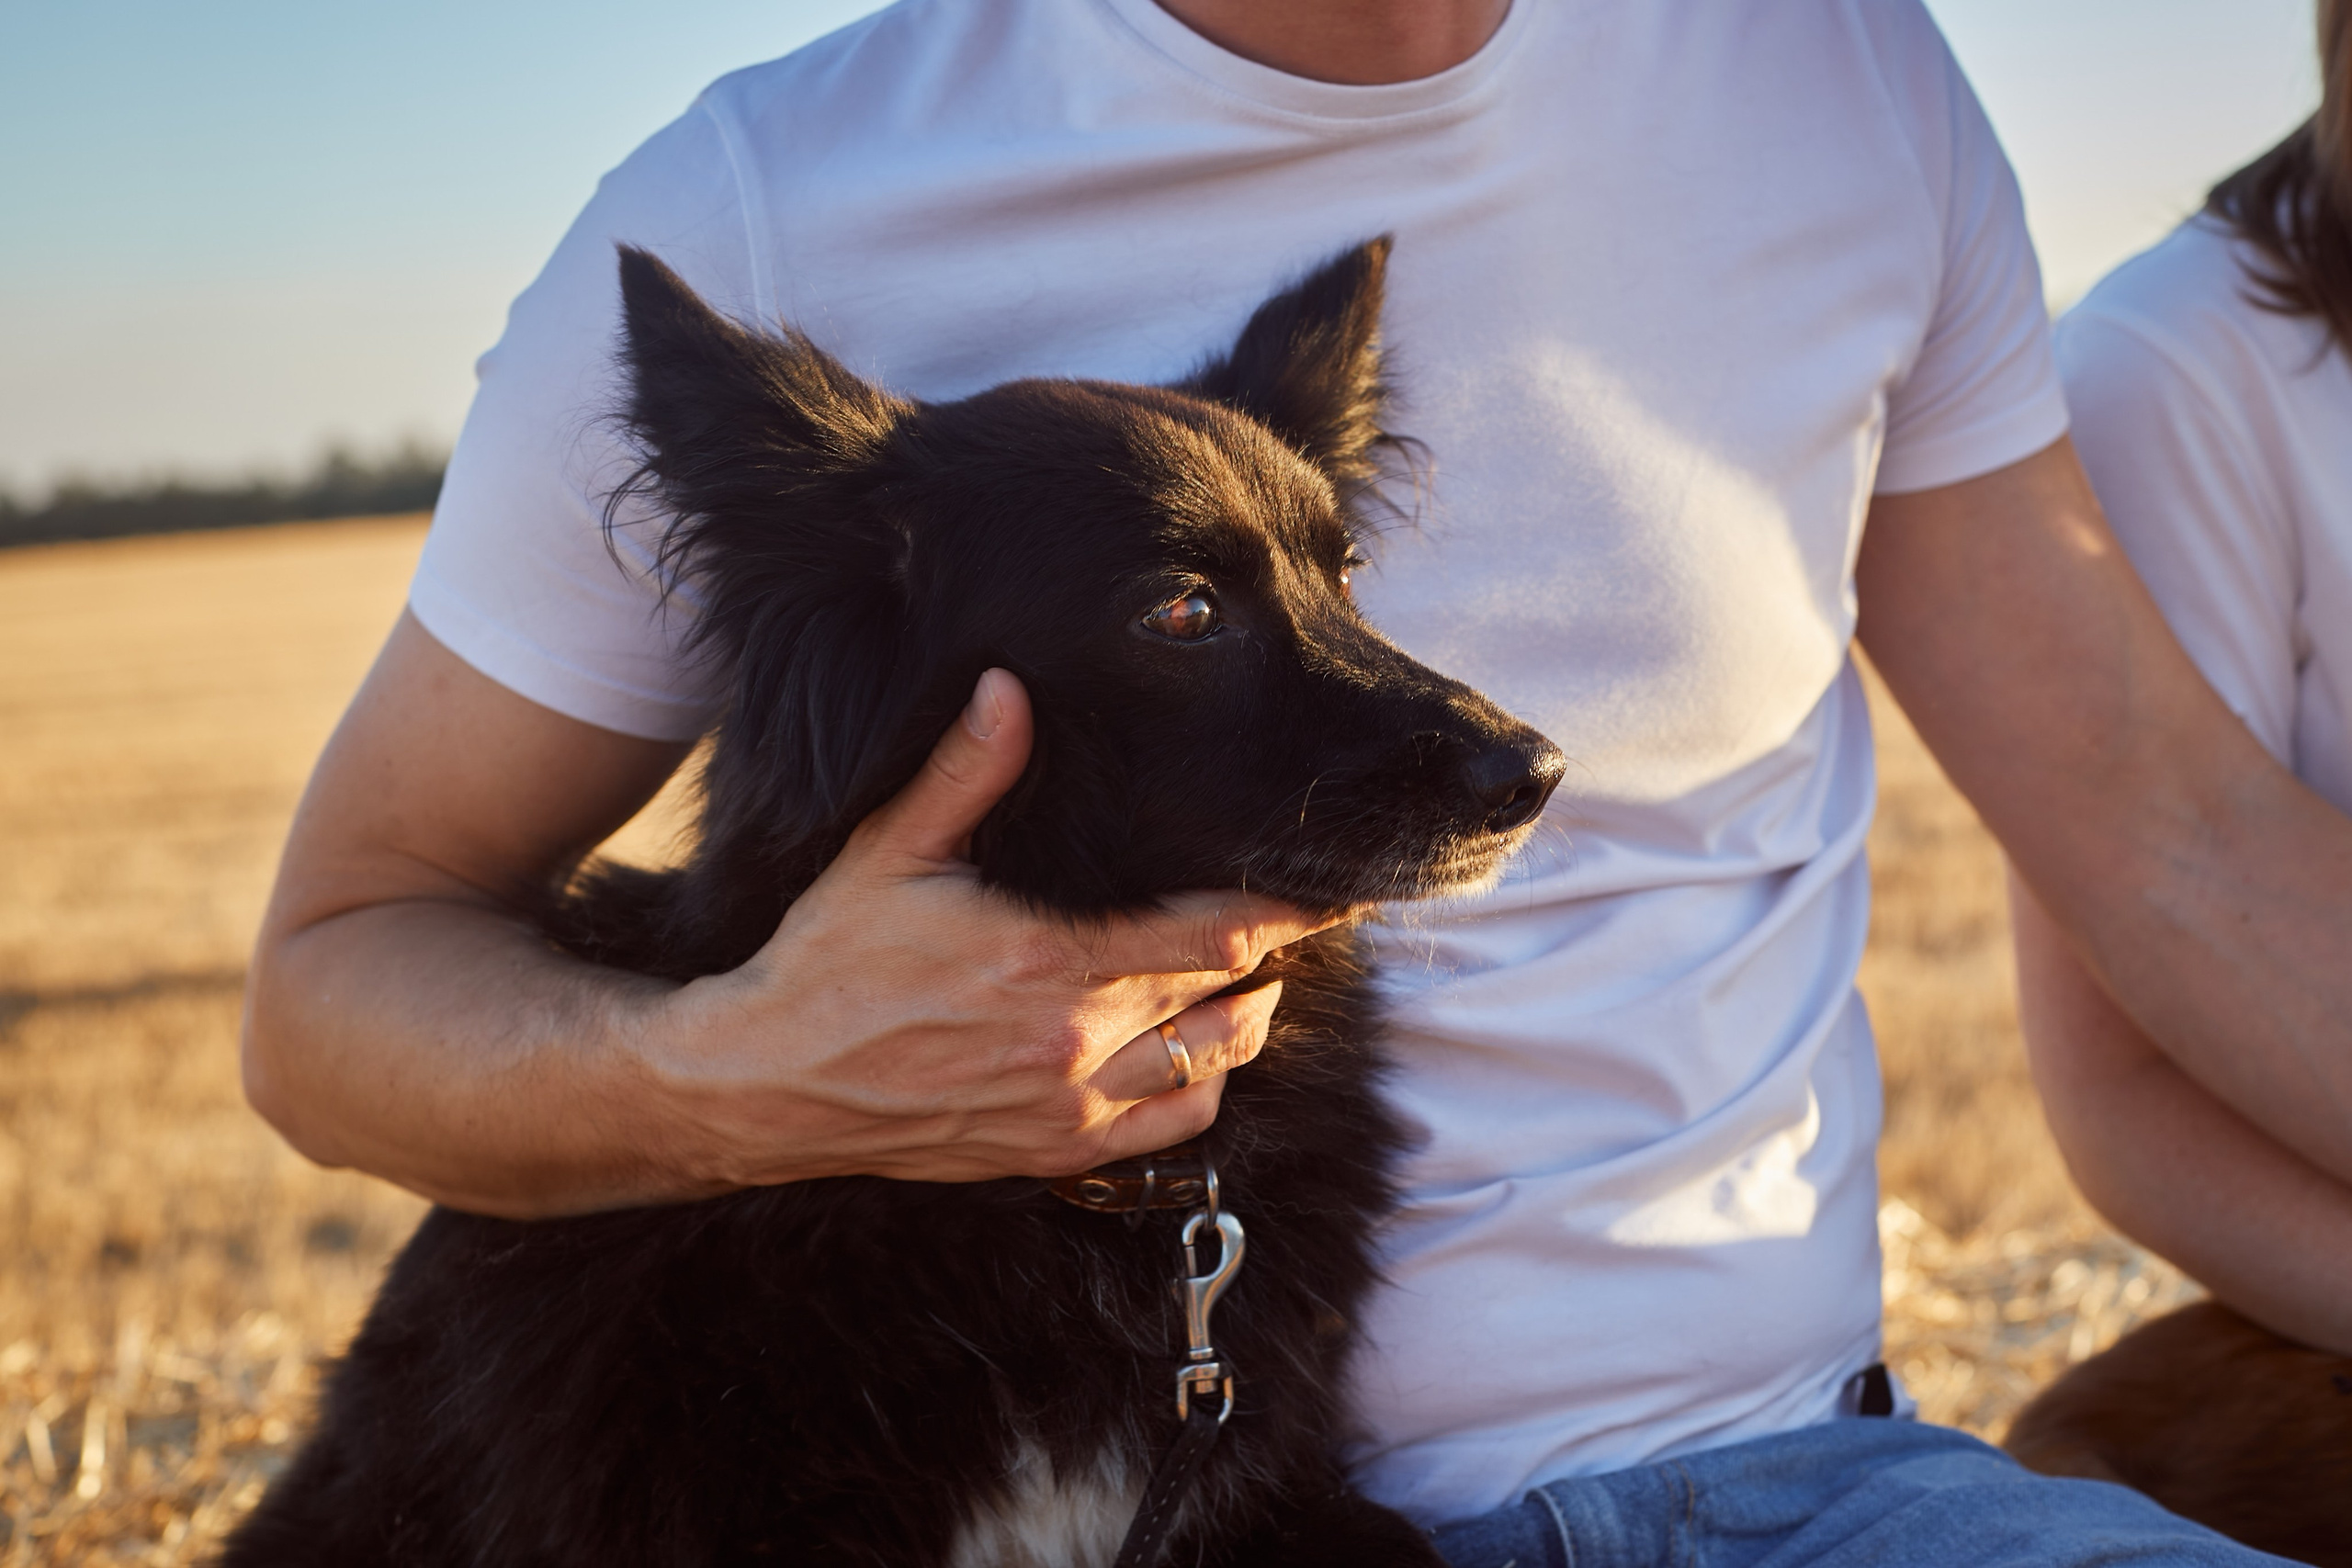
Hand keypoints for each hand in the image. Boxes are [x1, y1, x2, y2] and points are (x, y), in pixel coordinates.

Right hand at [646, 669, 1334, 1187]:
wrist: (769, 1081)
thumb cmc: (829, 961)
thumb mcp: (889, 852)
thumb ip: (966, 772)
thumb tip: (1009, 685)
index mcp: (1048, 954)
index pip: (1216, 928)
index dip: (1287, 906)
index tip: (1329, 880)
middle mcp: (1075, 1035)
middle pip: (1230, 986)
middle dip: (1278, 948)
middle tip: (1309, 912)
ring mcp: (1071, 1101)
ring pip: (1217, 1059)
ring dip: (1251, 1013)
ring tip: (1256, 972)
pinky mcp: (1056, 1149)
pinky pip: (1175, 1127)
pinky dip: (1209, 1086)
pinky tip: (1203, 1047)